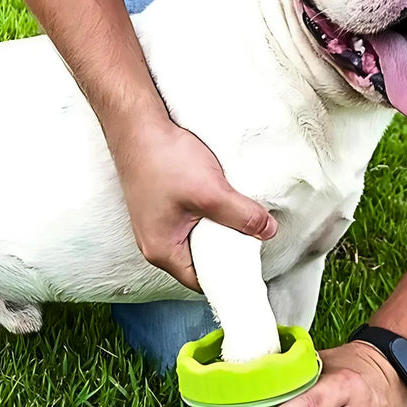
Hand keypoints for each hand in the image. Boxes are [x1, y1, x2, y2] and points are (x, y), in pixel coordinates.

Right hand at [110, 117, 276, 290]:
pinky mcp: (161, 205)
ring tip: (238, 218)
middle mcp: (155, 242)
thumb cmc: (162, 159)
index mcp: (161, 251)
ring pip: (196, 239)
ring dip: (217, 230)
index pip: (202, 280)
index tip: (253, 265)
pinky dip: (207, 216)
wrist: (137, 125)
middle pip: (199, 260)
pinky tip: (221, 201)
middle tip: (251, 238)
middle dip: (226, 251)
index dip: (229, 276)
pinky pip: (189, 222)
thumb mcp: (210, 192)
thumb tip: (268, 231)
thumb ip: (241, 215)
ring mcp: (156, 223)